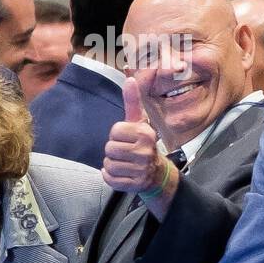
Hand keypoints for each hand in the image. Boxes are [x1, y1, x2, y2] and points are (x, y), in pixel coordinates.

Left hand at [103, 78, 169, 194]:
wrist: (155, 172)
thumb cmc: (142, 143)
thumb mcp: (139, 122)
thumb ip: (132, 102)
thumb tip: (128, 78)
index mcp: (145, 133)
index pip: (114, 131)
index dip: (116, 135)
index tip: (126, 138)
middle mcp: (144, 151)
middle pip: (109, 148)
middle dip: (112, 151)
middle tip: (124, 152)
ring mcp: (140, 169)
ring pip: (108, 164)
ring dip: (111, 164)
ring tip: (123, 162)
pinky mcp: (134, 184)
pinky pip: (110, 179)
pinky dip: (110, 177)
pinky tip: (121, 173)